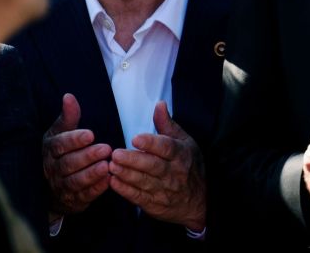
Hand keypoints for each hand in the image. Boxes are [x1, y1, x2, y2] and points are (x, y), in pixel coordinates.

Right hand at [43, 93, 111, 216]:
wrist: (51, 186)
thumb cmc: (61, 152)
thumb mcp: (62, 133)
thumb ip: (69, 117)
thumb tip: (69, 96)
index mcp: (50, 150)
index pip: (60, 145)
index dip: (74, 140)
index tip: (90, 134)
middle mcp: (53, 169)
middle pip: (68, 163)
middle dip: (87, 156)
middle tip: (106, 149)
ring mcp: (61, 186)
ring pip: (75, 181)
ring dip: (91, 174)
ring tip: (107, 166)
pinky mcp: (72, 200)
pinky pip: (83, 196)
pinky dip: (95, 190)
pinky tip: (108, 181)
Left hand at [107, 102, 206, 230]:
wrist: (198, 201)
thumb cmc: (189, 166)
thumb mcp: (185, 142)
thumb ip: (167, 125)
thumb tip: (159, 104)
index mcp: (181, 154)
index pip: (167, 147)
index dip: (151, 143)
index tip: (135, 138)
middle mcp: (174, 172)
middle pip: (153, 166)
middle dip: (134, 160)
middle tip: (116, 154)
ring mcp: (165, 190)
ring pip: (144, 182)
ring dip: (127, 174)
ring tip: (111, 166)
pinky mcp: (155, 204)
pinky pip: (139, 197)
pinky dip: (125, 191)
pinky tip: (113, 182)